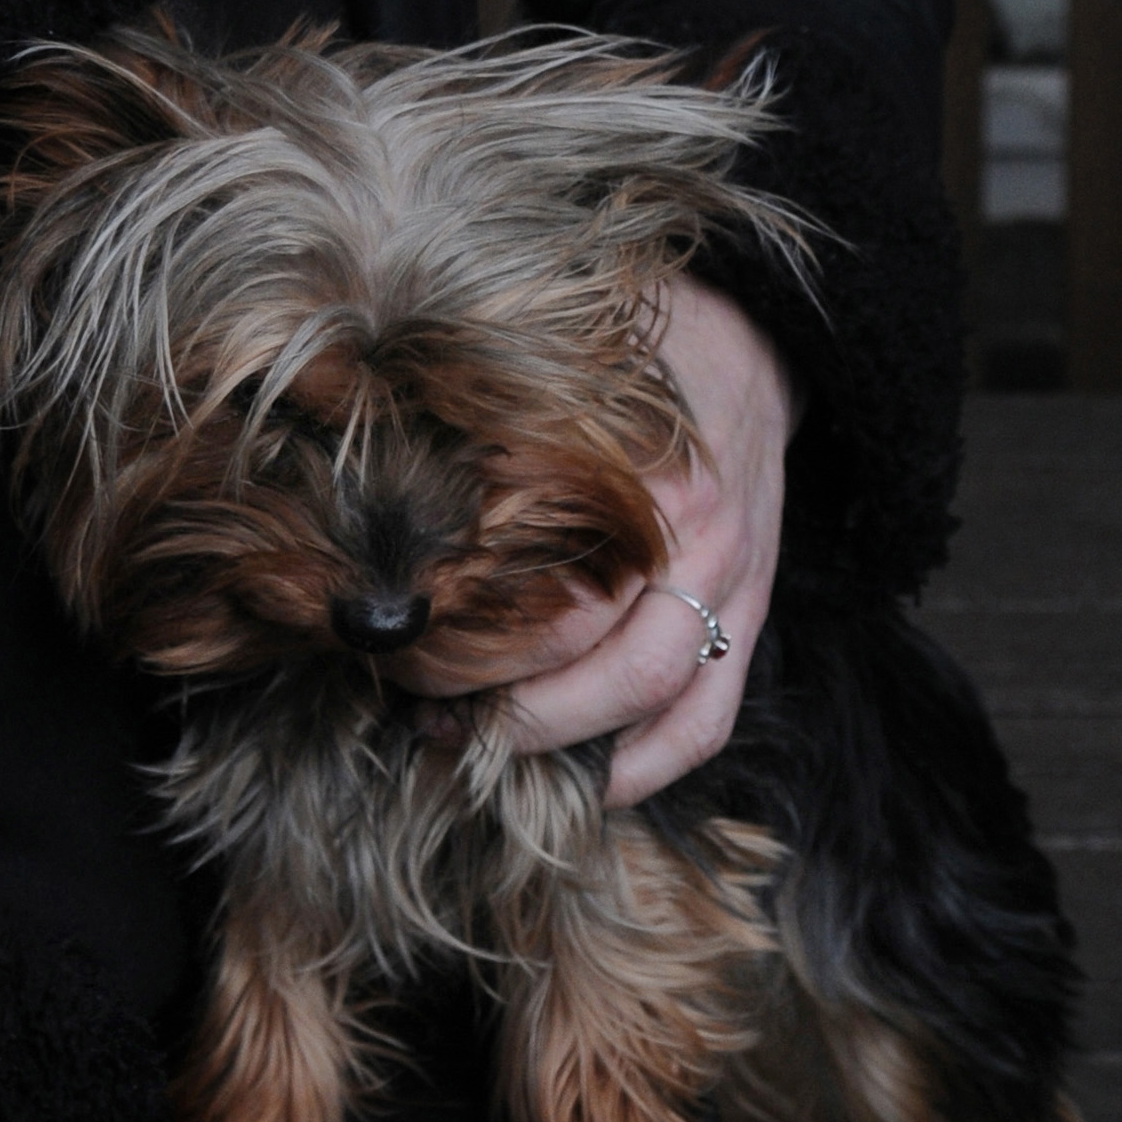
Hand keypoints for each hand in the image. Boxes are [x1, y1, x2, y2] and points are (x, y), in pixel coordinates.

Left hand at [390, 280, 794, 807]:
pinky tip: (584, 782)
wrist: (746, 339)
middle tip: (414, 701)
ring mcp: (733, 579)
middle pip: (585, 650)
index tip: (389, 636)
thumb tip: (368, 488)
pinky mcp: (753, 615)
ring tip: (475, 746)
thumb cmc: (617, 356)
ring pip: (650, 698)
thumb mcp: (549, 365)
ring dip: (558, 743)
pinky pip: (707, 720)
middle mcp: (688, 529)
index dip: (456, 626)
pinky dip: (645, 768)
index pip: (534, 576)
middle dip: (491, 694)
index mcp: (626, 464)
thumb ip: (481, 426)